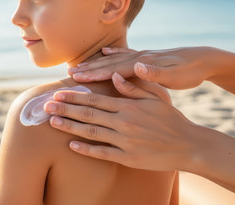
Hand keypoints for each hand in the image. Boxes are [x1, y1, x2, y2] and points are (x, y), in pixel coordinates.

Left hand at [44, 73, 198, 170]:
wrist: (188, 145)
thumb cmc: (171, 119)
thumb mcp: (156, 98)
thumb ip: (134, 88)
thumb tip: (115, 76)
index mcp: (128, 105)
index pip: (95, 98)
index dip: (74, 95)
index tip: (58, 92)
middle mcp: (124, 122)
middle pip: (88, 113)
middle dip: (65, 108)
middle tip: (46, 105)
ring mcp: (125, 141)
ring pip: (91, 132)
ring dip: (70, 126)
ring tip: (53, 121)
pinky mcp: (128, 158)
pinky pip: (102, 153)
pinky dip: (86, 149)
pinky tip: (71, 145)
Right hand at [68, 46, 214, 89]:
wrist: (204, 58)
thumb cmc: (190, 71)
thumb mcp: (176, 75)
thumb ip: (155, 72)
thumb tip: (137, 67)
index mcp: (143, 63)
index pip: (114, 69)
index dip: (95, 74)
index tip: (77, 78)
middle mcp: (138, 57)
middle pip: (109, 62)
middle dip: (89, 68)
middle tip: (69, 72)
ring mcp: (141, 55)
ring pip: (113, 58)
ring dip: (95, 62)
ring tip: (80, 65)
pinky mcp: (145, 57)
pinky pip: (124, 54)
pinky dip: (112, 53)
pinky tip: (104, 51)